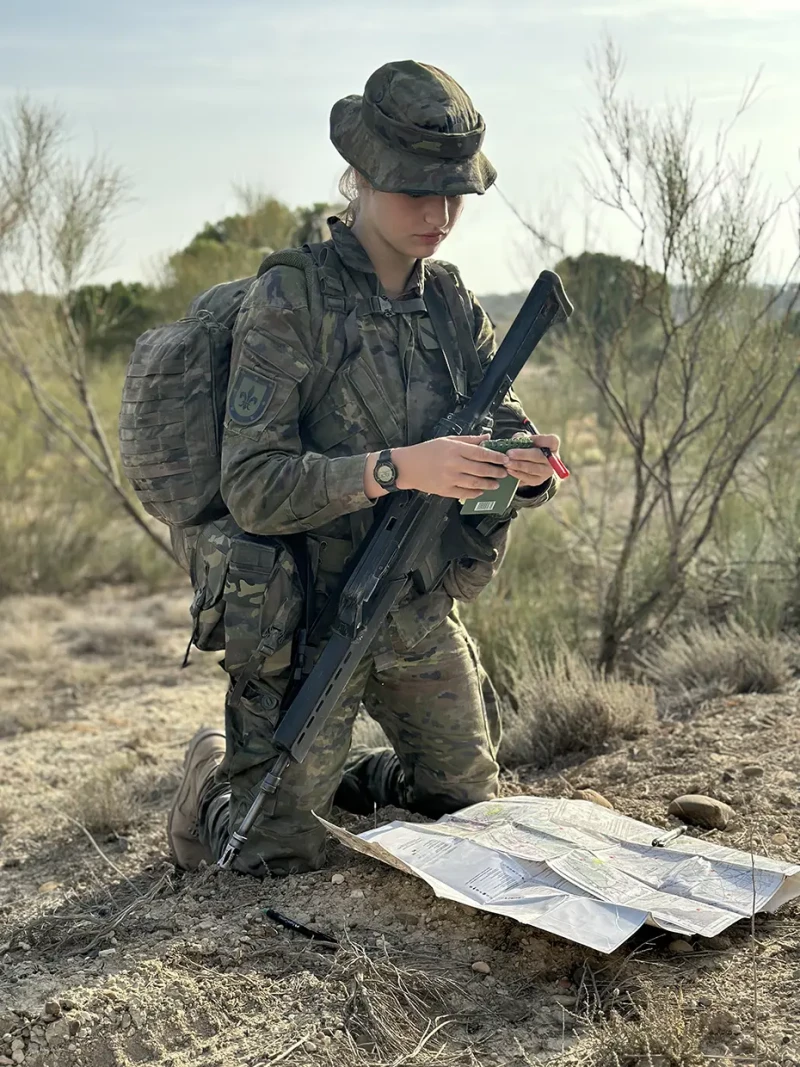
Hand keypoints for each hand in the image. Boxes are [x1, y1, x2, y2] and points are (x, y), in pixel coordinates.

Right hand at [389, 435, 508, 498]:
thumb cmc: (426, 451)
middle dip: (495, 471)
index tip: (505, 459)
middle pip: (481, 469)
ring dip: (488, 484)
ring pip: (475, 483)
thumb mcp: (447, 440)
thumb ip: (469, 440)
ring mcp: (449, 478)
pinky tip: (481, 491)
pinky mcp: (444, 490)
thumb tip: (487, 437)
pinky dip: (475, 493)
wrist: (406, 466)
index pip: (481, 453)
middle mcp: (453, 464)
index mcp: (454, 449)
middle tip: (504, 472)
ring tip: (496, 484)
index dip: (495, 457)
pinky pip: (464, 493)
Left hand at [505, 434, 561, 486]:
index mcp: (553, 446)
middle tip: (509, 454)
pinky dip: (517, 474)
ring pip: (532, 469)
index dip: (539, 439)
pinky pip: (528, 478)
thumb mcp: (527, 439)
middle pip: (538, 457)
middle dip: (522, 455)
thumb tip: (516, 439)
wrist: (530, 462)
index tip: (526, 438)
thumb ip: (522, 437)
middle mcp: (553, 460)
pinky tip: (509, 470)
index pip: (551, 441)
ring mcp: (546, 472)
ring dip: (518, 466)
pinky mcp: (538, 481)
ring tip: (507, 463)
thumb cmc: (529, 447)